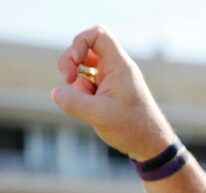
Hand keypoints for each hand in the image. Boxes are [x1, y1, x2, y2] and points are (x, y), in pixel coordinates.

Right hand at [51, 26, 174, 160]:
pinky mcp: (107, 91)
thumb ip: (74, 102)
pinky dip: (81, 91)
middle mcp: (115, 69)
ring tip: (81, 98)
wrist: (149, 144)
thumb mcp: (99, 115)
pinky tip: (88, 107)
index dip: (80, 41)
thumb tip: (55, 93)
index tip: (76, 61)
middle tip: (68, 78)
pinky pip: (87, 82)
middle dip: (70, 60)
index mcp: (119, 66)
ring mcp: (111, 79)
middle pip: (86, 47)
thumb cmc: (132, 128)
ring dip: (75, 79)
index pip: (98, 35)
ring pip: (84, 66)